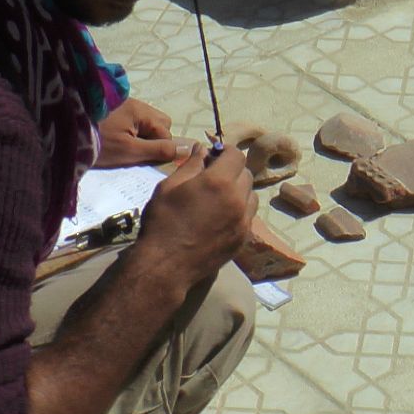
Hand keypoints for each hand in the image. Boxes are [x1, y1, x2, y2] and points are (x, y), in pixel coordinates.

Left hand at [95, 98, 191, 167]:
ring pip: (146, 122)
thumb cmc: (99, 142)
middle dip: (154, 138)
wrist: (64, 128)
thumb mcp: (130, 151)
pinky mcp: (112, 108)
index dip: (160, 149)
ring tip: (123, 146)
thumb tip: (188, 149)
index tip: (145, 159)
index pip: (167, 132)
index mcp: (143, 112)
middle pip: (159, 122)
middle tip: (136, 151)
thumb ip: (159, 150)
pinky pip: (132, 119)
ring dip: (141, 135)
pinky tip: (114, 138)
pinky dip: (129, 130)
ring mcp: (123, 104)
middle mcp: (136, 103)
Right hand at [134, 140, 257, 282]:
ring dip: (239, 190)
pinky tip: (222, 215)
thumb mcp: (169, 187)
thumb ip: (190, 165)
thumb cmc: (162, 221)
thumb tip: (202, 149)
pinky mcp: (244, 238)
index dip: (226, 153)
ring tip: (219, 197)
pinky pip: (249, 215)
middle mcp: (237, 199)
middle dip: (232, 170)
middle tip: (213, 177)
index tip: (214, 157)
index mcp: (219, 182)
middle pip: (246, 174)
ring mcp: (244, 221)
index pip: (237, 156)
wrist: (166, 264)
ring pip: (251, 195)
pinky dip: (240, 209)